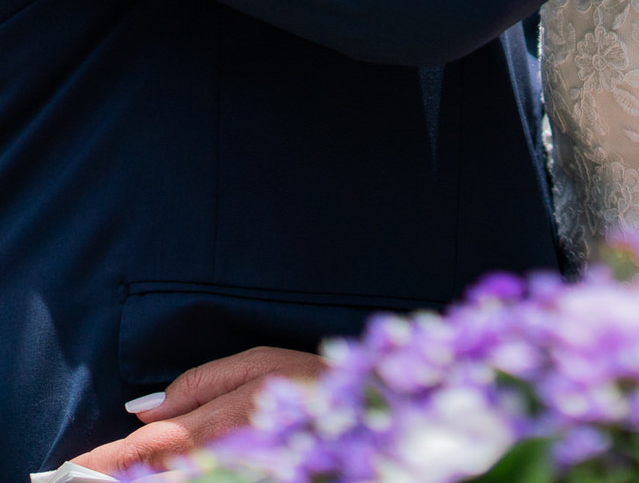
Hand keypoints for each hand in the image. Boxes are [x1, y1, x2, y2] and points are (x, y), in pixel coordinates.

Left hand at [71, 347, 322, 473]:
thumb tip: (146, 411)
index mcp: (228, 417)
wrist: (365, 412)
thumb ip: (201, 384)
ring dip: (149, 477)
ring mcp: (241, 469)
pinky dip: (178, 477)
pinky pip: (204, 480)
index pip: (154, 445)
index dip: (112, 458)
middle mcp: (230, 452)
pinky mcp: (250, 477)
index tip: (77, 466)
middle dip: (123, 474)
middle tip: (86, 474)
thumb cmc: (312, 380)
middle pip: (161, 473)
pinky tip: (167, 472)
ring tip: (117, 473)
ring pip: (181, 479)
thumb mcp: (259, 362)